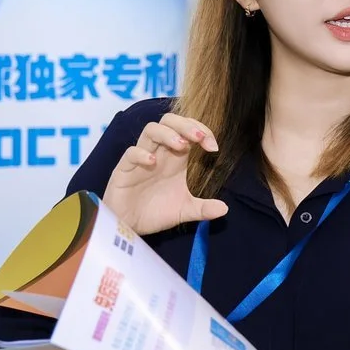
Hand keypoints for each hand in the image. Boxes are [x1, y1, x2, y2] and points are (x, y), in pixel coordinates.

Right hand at [102, 113, 227, 236]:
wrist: (129, 227)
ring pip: (151, 130)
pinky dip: (142, 153)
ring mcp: (141, 159)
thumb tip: (225, 209)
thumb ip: (203, 208)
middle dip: (186, 124)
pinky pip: (131, 153)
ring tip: (182, 146)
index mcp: (175, 157)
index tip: (213, 147)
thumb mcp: (184, 210)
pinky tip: (153, 162)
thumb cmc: (155, 213)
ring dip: (168, 133)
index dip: (202, 131)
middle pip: (169, 121)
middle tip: (199, 138)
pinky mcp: (124, 169)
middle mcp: (159, 153)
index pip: (188, 130)